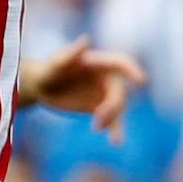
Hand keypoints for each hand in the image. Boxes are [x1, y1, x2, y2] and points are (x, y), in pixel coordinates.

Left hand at [21, 36, 146, 142]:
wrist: (41, 87)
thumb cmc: (48, 69)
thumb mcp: (57, 63)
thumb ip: (71, 53)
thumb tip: (86, 40)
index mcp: (98, 62)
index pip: (121, 63)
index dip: (132, 70)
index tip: (141, 81)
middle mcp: (105, 77)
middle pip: (119, 92)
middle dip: (113, 106)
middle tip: (99, 117)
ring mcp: (104, 93)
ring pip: (118, 108)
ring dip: (112, 119)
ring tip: (97, 127)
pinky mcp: (100, 109)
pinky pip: (114, 120)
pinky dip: (116, 130)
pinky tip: (116, 141)